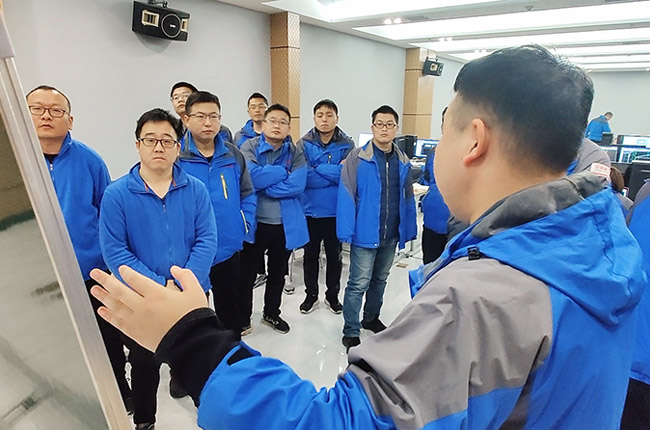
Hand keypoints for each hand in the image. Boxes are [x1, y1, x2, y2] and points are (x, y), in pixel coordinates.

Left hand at [90, 265, 208, 351]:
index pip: (136, 280)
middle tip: (95, 273)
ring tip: (94, 289)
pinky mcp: (135, 334)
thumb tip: (175, 269)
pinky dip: (108, 316)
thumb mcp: (196, 292)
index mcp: (157, 294)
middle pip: (119, 291)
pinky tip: (102, 311)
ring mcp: (137, 321)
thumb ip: (185, 277)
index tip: (121, 269)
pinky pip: (117, 323)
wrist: (191, 344)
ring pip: (115, 306)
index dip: (127, 273)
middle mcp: (143, 306)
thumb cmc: (194, 319)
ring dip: (103, 297)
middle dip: (105, 280)